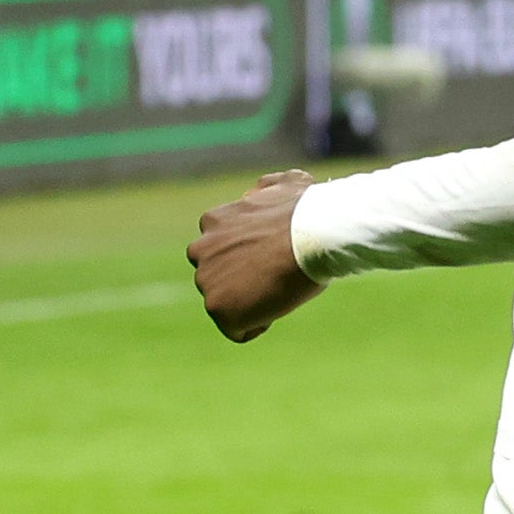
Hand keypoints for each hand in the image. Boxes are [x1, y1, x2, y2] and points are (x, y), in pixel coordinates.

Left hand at [189, 169, 322, 341]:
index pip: (220, 250)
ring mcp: (206, 280)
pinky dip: (256, 325)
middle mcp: (200, 250)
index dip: (249, 259)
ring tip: (278, 293)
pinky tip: (277, 308)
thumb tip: (259, 191)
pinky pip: (236, 329)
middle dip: (241, 283)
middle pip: (217, 278)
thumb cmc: (309, 212)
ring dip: (248, 304)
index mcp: (212, 222)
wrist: (312, 235)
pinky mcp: (218, 308)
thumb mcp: (288, 184)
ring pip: (224, 304)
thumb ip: (268, 187)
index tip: (273, 260)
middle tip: (275, 279)